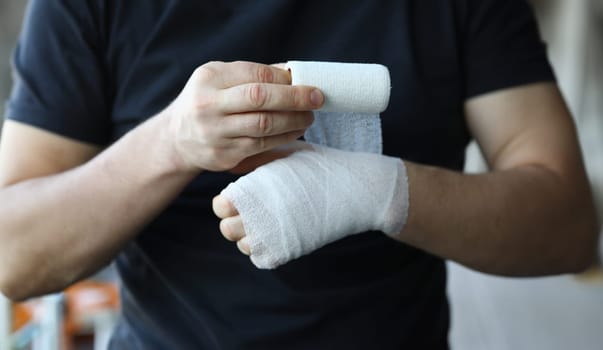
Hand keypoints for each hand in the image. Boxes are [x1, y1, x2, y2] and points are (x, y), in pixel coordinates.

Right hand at [164, 61, 322, 171]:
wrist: (176, 139)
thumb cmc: (207, 101)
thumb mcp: (219, 79)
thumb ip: (252, 74)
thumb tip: (293, 73)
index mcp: (209, 79)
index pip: (255, 75)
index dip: (284, 79)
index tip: (307, 83)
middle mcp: (208, 105)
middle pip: (259, 99)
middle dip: (294, 98)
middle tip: (318, 99)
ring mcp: (215, 133)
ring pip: (263, 126)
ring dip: (293, 121)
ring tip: (309, 116)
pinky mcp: (223, 156)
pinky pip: (261, 146)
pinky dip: (283, 138)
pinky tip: (295, 132)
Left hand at [213, 144, 408, 267]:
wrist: (352, 191)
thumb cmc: (319, 168)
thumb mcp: (286, 154)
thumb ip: (258, 161)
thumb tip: (235, 167)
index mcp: (250, 189)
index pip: (219, 206)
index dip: (230, 204)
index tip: (246, 199)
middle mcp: (253, 215)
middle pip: (226, 229)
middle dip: (238, 222)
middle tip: (259, 213)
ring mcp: (267, 237)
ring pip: (243, 246)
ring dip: (253, 236)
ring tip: (274, 222)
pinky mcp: (283, 253)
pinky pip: (261, 258)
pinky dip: (269, 249)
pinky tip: (284, 233)